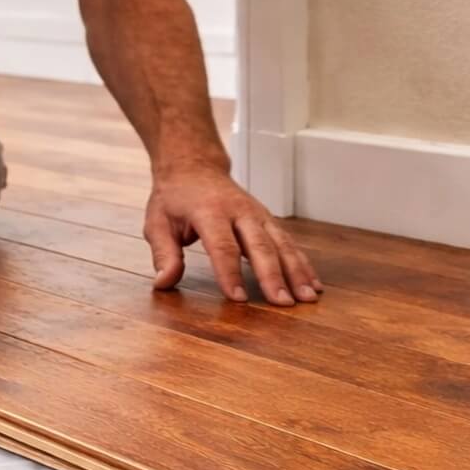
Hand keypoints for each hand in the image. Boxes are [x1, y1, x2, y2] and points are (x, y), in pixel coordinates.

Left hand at [144, 170, 320, 304]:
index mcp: (209, 211)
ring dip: (297, 271)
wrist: (194, 167)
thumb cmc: (174, 198)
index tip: (239, 298)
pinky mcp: (268, 220)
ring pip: (281, 243)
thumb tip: (164, 283)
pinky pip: (288, 242)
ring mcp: (258, 214)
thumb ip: (163, 253)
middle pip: (260, 245)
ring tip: (308, 298)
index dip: (230, 273)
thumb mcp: (157, 222)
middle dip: (273, 276)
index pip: (222, 245)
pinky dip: (302, 263)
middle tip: (283, 303)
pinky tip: (313, 284)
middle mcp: (239, 211)